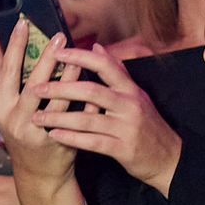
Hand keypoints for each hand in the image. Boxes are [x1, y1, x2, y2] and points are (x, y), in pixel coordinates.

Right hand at [0, 22, 78, 200]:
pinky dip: (87, 100)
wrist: (39, 174)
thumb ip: (3, 74)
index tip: (24, 23)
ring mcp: (39, 133)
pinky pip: (78, 117)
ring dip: (70, 77)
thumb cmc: (24, 131)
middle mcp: (17, 121)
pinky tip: (96, 82)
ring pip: (58, 100)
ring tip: (80, 55)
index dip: (14, 46)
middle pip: (33, 85)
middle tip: (60, 35)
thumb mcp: (8, 105)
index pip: (7, 72)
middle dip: (46, 59)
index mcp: (2, 108)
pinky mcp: (61, 141)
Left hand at [34, 43, 183, 193]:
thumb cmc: (147, 124)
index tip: (57, 52)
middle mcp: (130, 105)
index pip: (105, 66)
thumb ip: (116, 72)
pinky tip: (53, 135)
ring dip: (58, 117)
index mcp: (131, 89)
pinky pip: (92, 142)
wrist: (168, 157)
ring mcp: (127, 127)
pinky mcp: (123, 148)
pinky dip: (71, 138)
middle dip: (61, 89)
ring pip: (87, 118)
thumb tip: (98, 47)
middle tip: (37, 88)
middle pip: (92, 91)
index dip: (80, 57)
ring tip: (35, 116)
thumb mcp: (137, 95)